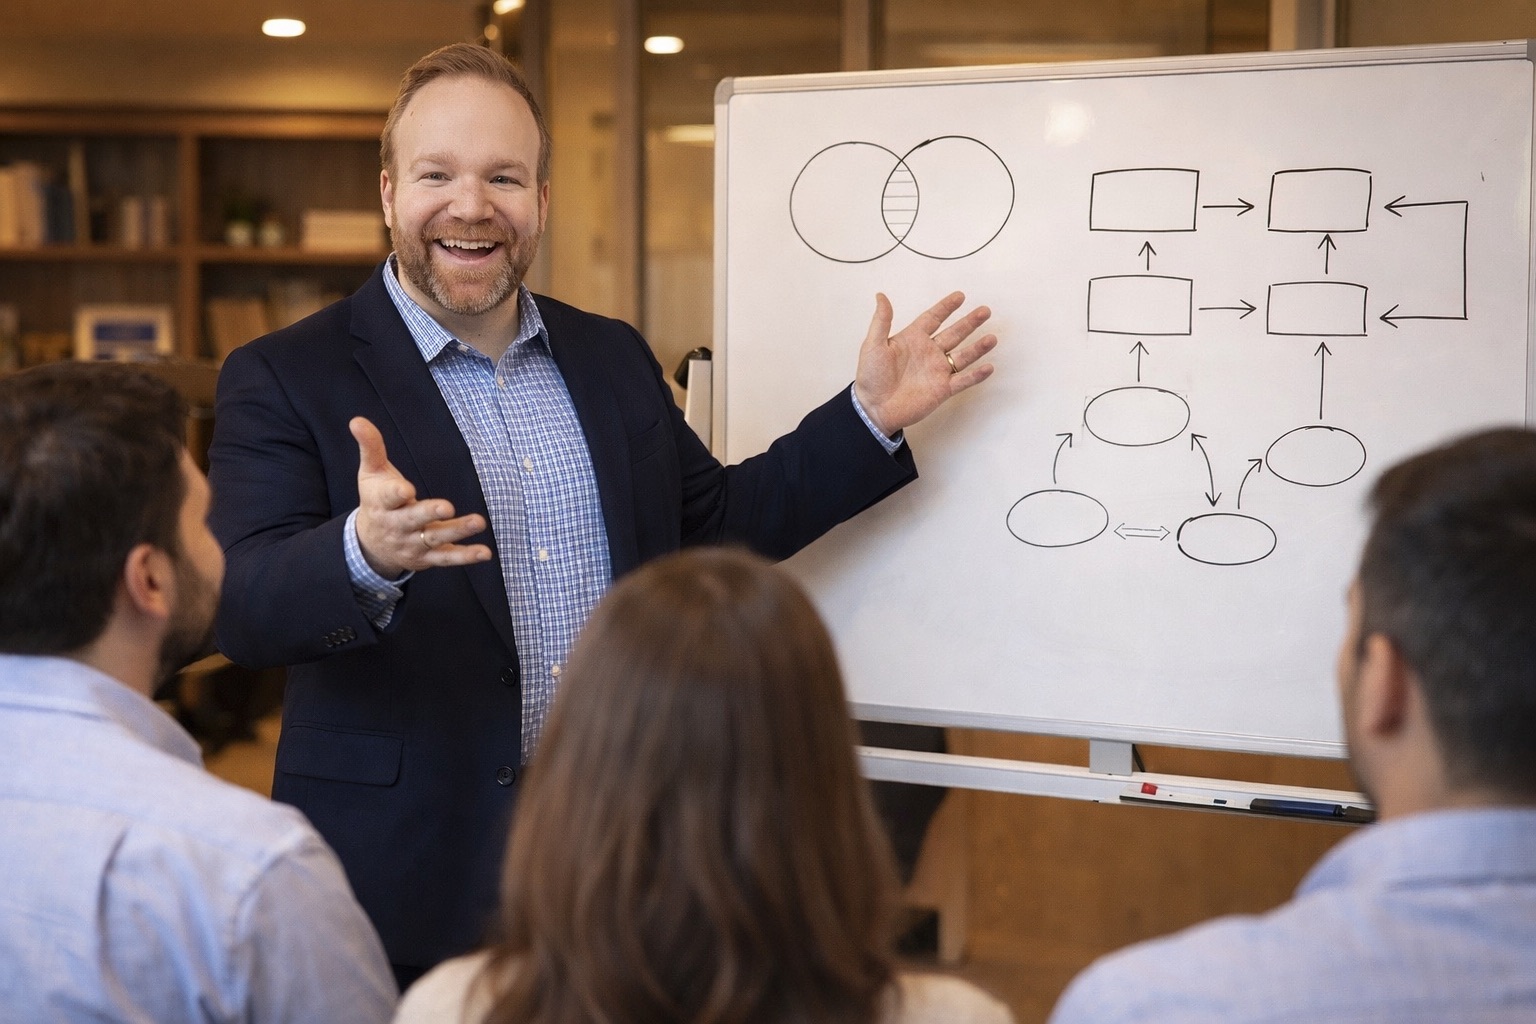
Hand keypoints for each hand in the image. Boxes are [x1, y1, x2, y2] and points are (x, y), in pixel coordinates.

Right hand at [350, 416, 490, 578]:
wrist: (372, 545)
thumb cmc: (377, 500)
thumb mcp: (371, 473)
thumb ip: (371, 447)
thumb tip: (357, 420)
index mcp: (382, 504)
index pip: (388, 498)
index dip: (396, 494)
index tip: (406, 489)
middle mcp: (397, 526)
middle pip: (413, 520)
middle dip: (429, 513)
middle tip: (447, 507)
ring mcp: (414, 543)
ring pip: (435, 538)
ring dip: (457, 531)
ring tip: (478, 522)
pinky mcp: (428, 558)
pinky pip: (448, 558)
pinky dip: (466, 556)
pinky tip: (485, 553)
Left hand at [852, 291, 996, 436]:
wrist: (874, 409)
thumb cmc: (870, 377)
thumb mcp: (873, 345)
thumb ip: (881, 321)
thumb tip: (881, 296)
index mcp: (912, 339)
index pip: (933, 318)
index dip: (946, 307)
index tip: (960, 296)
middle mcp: (928, 353)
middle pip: (954, 333)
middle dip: (970, 322)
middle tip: (985, 311)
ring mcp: (937, 371)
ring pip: (963, 356)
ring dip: (978, 347)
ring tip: (992, 338)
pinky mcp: (942, 389)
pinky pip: (963, 380)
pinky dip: (976, 375)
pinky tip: (988, 367)